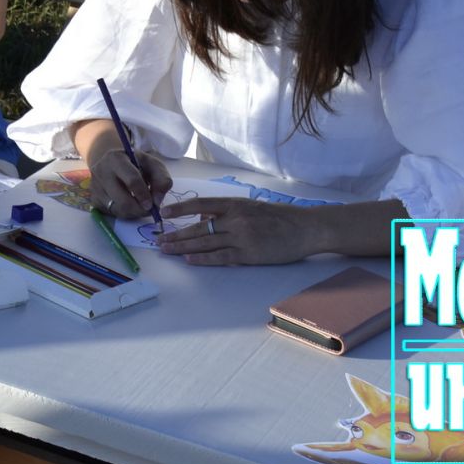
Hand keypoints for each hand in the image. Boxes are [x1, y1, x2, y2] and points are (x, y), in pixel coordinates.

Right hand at [80, 127, 170, 219]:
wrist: (113, 163)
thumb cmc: (136, 164)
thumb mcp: (153, 165)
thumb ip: (162, 179)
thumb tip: (157, 200)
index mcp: (116, 158)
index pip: (132, 180)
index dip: (144, 195)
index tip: (153, 204)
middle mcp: (100, 171)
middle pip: (123, 200)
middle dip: (140, 209)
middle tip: (149, 210)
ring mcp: (94, 186)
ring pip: (118, 209)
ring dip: (134, 212)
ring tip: (140, 206)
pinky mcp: (94, 199)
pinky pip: (112, 213)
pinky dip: (125, 213)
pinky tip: (129, 205)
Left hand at [154, 197, 318, 265]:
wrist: (305, 228)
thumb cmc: (278, 217)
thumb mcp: (250, 206)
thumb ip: (227, 210)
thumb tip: (201, 216)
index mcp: (235, 204)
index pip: (201, 204)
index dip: (180, 208)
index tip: (164, 212)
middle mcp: (236, 218)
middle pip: (199, 226)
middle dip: (176, 234)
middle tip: (159, 240)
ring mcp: (242, 237)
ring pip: (206, 242)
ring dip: (184, 246)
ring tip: (167, 250)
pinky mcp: (249, 254)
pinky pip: (221, 257)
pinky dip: (203, 258)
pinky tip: (189, 259)